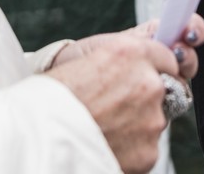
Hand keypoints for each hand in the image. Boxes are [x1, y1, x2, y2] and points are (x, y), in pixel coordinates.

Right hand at [47, 18, 203, 172]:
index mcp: (131, 52)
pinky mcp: (148, 152)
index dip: (156, 67)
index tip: (148, 75)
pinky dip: (131, 148)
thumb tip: (152, 57)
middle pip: (165, 89)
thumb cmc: (52, 96)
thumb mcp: (88, 58)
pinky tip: (106, 142)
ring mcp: (151, 120)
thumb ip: (127, 56)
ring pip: (155, 120)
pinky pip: (147, 147)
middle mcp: (148, 83)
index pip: (167, 56)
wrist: (37, 135)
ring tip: (103, 126)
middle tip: (115, 106)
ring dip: (137, 123)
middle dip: (146, 97)